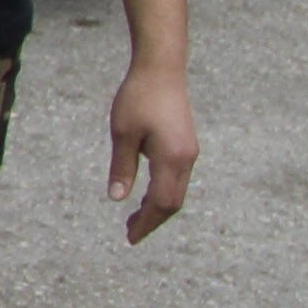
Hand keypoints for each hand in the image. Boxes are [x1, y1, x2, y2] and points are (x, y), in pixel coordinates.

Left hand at [108, 57, 195, 243]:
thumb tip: (118, 199)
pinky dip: (163, 193)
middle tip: (129, 232)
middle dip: (152, 220)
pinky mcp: (186, 145)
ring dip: (158, 207)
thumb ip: (122, 167)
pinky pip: (177, 179)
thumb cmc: (138, 98)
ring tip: (135, 218)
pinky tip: (147, 194)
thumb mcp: (122, 133)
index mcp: (172, 159)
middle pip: (173, 202)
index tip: (130, 237)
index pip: (161, 203)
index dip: (147, 223)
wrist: (162, 69)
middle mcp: (186, 159)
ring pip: (177, 191)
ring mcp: (189, 152)